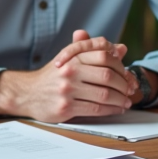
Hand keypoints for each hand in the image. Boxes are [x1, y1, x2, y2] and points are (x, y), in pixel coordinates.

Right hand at [0, 30, 137, 121]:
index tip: (126, 72)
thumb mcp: (69, 58)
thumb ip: (94, 51)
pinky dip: (110, 110)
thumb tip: (121, 48)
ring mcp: (67, 89)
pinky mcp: (66, 107)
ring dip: (120, 99)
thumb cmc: (52, 76)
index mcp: (72, 56)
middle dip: (123, 84)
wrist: (27, 93)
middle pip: (107, 75)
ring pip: (104, 94)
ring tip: (126, 101)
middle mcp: (70, 70)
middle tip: (130, 89)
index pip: (104, 55)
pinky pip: (95, 109)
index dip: (120, 64)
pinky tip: (116, 109)